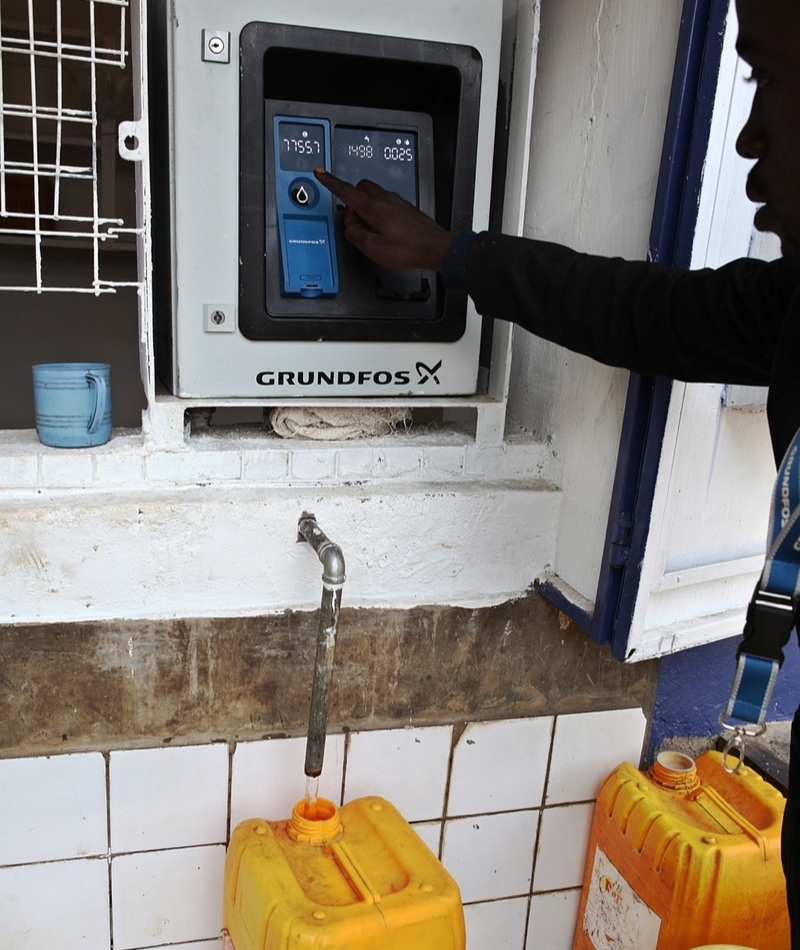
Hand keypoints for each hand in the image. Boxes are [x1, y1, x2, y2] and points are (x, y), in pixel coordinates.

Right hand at [314, 168, 456, 271]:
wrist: (435, 248)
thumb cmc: (408, 249)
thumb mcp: (373, 249)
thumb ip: (356, 236)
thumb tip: (350, 229)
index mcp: (374, 207)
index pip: (346, 191)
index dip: (331, 182)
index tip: (321, 173)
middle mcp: (386, 200)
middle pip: (360, 188)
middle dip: (351, 200)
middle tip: (353, 222)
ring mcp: (397, 202)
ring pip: (373, 195)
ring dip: (366, 208)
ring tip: (369, 230)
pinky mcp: (405, 208)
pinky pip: (385, 203)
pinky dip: (378, 212)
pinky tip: (383, 230)